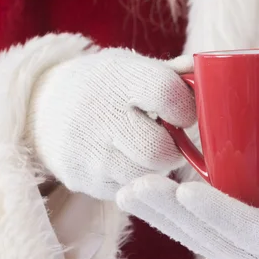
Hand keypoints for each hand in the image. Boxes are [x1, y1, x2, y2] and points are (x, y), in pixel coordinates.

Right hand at [27, 35, 195, 199]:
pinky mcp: (82, 180)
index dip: (185, 108)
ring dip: (155, 168)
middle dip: (173, 149)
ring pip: (146, 176)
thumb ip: (173, 74)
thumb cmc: (104, 88)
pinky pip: (127, 190)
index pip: (166, 93)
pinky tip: (124, 161)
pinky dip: (134, 180)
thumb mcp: (131, 68)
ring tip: (145, 151)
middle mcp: (99, 114)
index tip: (183, 113)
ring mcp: (87, 152)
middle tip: (169, 142)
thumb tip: (213, 74)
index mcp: (118, 77)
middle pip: (158, 150)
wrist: (44, 110)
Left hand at [116, 163, 258, 258]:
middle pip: (208, 237)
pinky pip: (187, 234)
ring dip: (156, 216)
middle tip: (136, 187)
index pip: (249, 231)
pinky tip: (135, 197)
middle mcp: (256, 258)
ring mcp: (235, 254)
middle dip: (170, 213)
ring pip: (191, 238)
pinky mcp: (221, 244)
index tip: (186, 189)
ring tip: (124, 193)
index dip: (218, 213)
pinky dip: (161, 217)